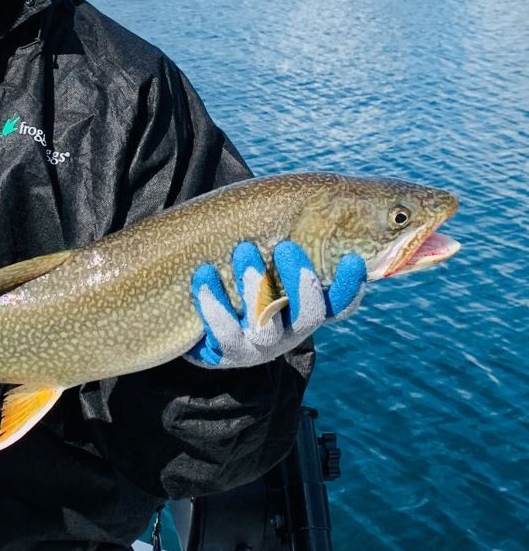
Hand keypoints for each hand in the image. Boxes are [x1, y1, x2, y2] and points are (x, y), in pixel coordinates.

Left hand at [185, 241, 366, 368]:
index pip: (339, 304)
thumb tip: (313, 199)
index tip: (352, 260)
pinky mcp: (225, 352)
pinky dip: (213, 301)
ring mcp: (259, 345)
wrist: (199, 321)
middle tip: (286, 246)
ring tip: (244, 248)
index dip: (349, 286)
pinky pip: (222, 332)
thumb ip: (292, 238)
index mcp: (307, 309)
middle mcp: (289, 331)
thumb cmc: (243, 274)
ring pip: (265, 325)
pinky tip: (203, 272)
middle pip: (309, 316)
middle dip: (300, 281)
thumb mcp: (268, 260)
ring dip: (255, 285)